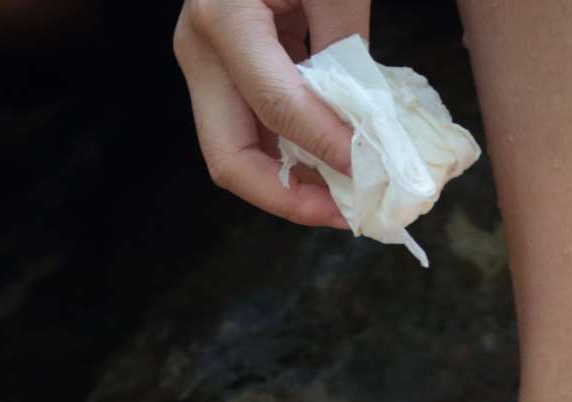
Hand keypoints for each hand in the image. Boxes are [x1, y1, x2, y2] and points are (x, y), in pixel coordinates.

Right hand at [172, 0, 370, 227]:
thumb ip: (347, 41)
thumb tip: (365, 119)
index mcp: (224, 20)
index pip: (276, 105)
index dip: (325, 145)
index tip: (371, 170)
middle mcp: (200, 50)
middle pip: (230, 156)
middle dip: (288, 196)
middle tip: (344, 212)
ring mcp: (204, 61)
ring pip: (237, 151)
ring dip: (290, 181)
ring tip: (344, 196)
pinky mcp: (220, 66)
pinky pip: (250, 127)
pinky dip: (290, 152)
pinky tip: (329, 163)